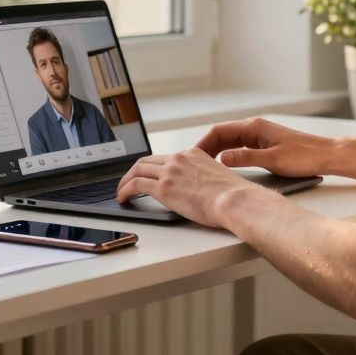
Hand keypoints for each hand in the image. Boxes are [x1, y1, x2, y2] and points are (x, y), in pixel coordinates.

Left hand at [115, 148, 255, 226]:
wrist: (234, 200)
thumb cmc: (233, 195)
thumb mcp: (218, 177)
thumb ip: (204, 177)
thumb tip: (200, 189)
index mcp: (193, 154)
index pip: (166, 158)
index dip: (154, 167)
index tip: (149, 175)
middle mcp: (179, 159)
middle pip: (147, 161)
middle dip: (135, 171)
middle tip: (129, 182)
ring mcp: (169, 172)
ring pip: (137, 170)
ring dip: (126, 180)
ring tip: (121, 191)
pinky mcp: (163, 188)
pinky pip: (135, 185)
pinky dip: (124, 190)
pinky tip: (122, 198)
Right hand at [195, 117, 333, 177]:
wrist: (326, 155)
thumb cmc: (303, 157)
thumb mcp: (272, 160)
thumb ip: (245, 158)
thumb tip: (222, 158)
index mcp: (254, 127)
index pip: (219, 131)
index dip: (203, 144)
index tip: (192, 156)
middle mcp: (255, 127)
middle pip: (223, 135)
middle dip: (207, 148)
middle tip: (193, 164)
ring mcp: (260, 135)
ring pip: (230, 141)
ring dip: (217, 151)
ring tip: (204, 166)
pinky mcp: (265, 143)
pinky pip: (240, 146)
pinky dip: (228, 154)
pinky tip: (224, 166)